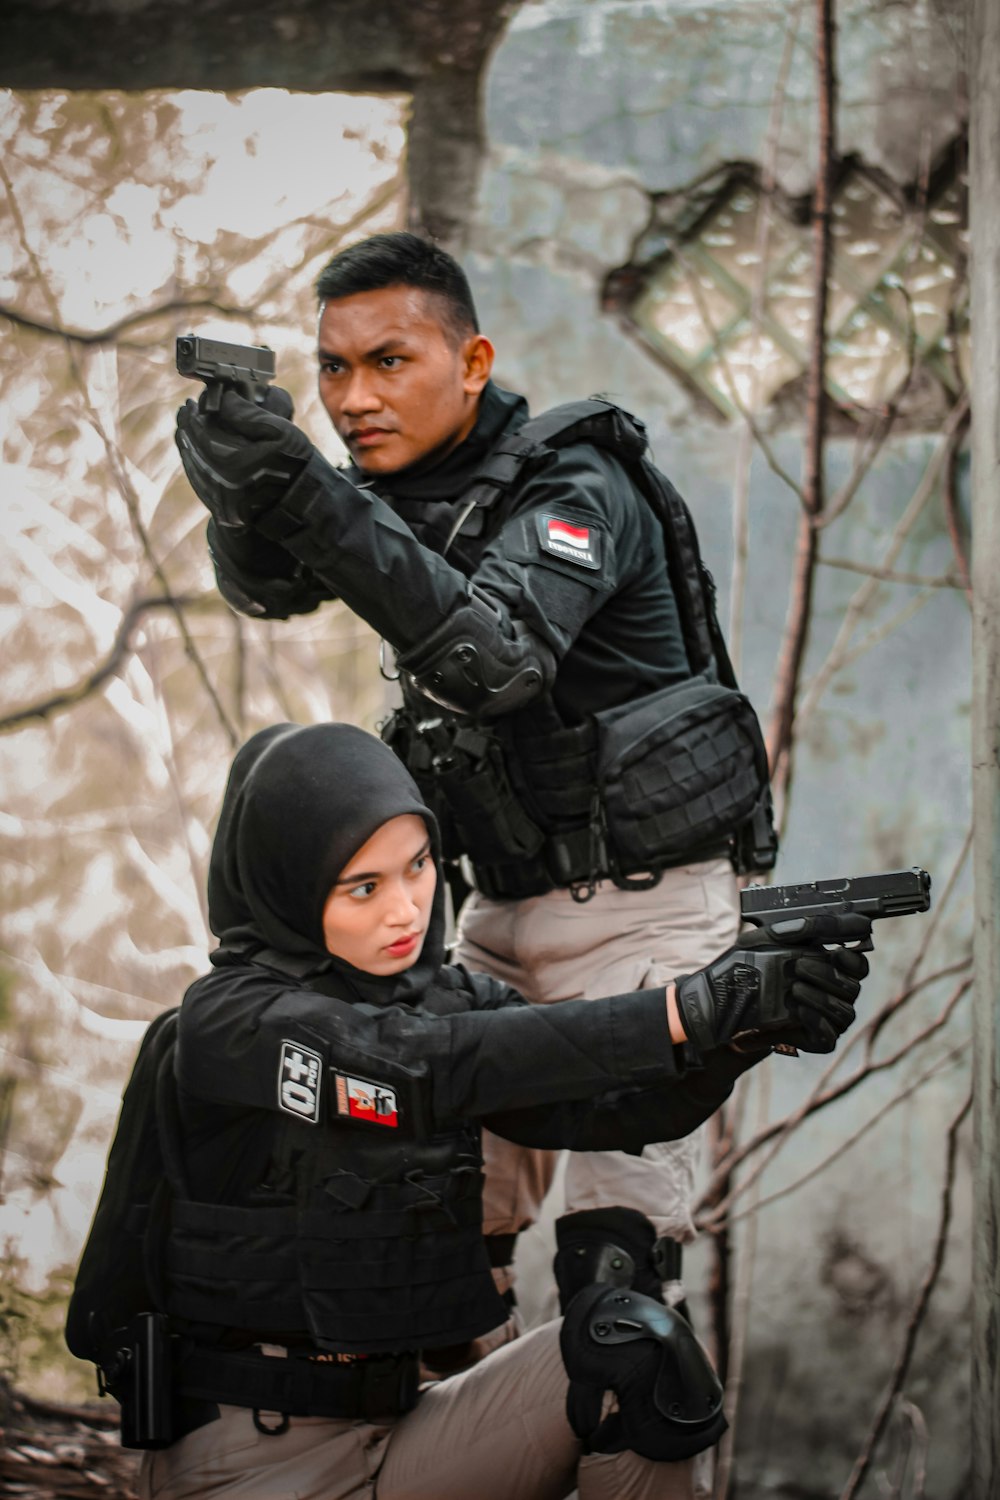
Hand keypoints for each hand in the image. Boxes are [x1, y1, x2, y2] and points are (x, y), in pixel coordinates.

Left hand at [175, 385, 312, 527]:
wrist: (305, 501)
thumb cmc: (294, 462)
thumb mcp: (279, 431)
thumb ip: (248, 414)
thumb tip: (223, 399)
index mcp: (235, 462)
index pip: (203, 432)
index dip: (195, 415)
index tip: (193, 402)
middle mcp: (224, 485)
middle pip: (195, 449)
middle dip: (187, 427)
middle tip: (185, 411)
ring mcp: (222, 502)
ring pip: (194, 467)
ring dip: (187, 445)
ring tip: (185, 428)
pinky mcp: (224, 512)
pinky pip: (200, 485)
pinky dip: (193, 466)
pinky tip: (193, 453)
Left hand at [675, 912, 870, 1055]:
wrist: (728, 1002)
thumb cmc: (752, 967)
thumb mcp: (763, 942)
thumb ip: (783, 930)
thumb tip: (795, 927)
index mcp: (830, 965)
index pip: (857, 961)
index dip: (854, 956)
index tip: (837, 951)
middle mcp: (836, 991)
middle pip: (853, 984)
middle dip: (827, 973)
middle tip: (799, 966)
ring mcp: (829, 1017)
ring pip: (844, 1010)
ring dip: (820, 997)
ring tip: (794, 988)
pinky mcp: (818, 1039)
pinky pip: (828, 1035)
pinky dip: (815, 1020)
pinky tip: (797, 1009)